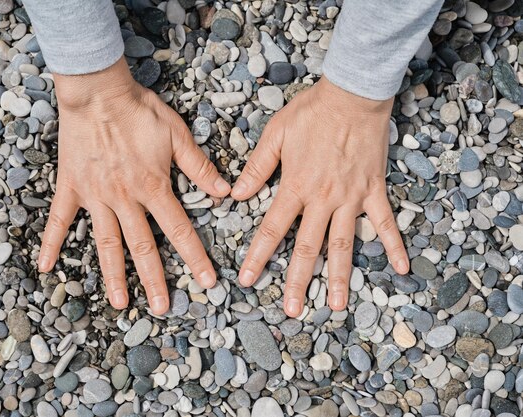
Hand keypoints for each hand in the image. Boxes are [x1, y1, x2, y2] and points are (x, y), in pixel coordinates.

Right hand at [38, 57, 230, 314]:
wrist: (98, 92)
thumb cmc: (139, 110)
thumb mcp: (178, 135)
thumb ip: (199, 167)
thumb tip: (225, 192)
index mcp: (153, 187)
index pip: (179, 230)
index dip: (195, 258)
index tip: (207, 282)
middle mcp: (125, 199)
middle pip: (142, 247)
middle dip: (155, 280)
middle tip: (163, 309)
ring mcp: (96, 196)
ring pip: (106, 243)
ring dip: (114, 276)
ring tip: (120, 303)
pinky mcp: (72, 188)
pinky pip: (59, 220)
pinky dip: (52, 243)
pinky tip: (46, 267)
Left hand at [233, 76, 408, 316]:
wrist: (352, 95)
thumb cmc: (312, 112)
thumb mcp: (275, 135)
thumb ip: (256, 168)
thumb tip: (236, 195)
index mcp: (295, 187)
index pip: (271, 229)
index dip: (258, 256)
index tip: (248, 280)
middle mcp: (323, 199)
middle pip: (307, 247)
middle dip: (298, 281)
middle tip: (292, 310)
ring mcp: (351, 198)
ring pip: (344, 244)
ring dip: (340, 277)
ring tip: (338, 306)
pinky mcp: (373, 190)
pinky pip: (385, 222)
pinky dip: (393, 244)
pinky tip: (402, 268)